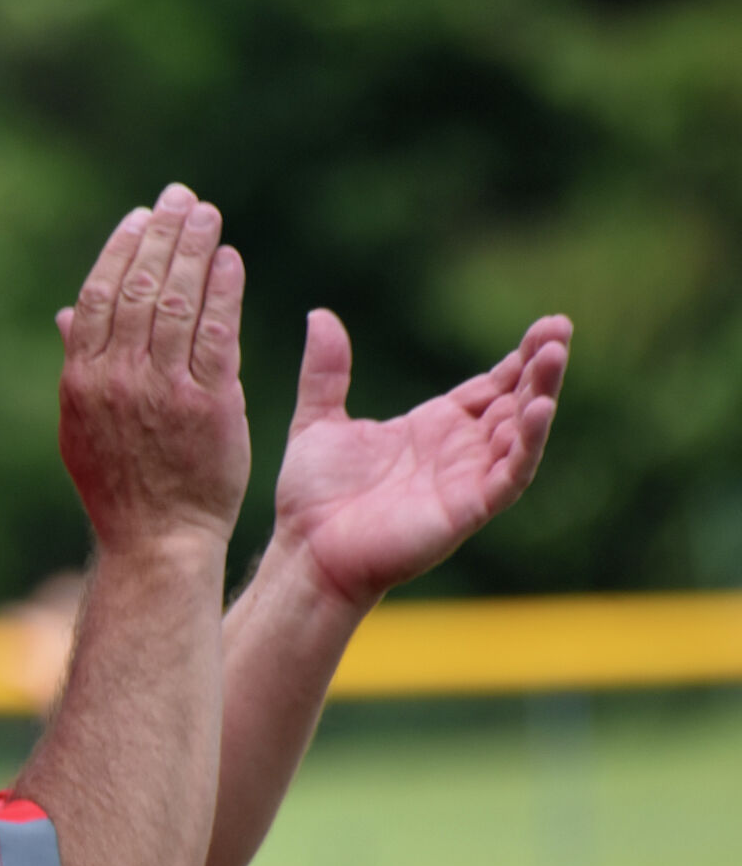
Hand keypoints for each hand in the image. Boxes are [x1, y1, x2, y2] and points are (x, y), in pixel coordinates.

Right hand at [56, 184, 251, 553]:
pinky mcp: (207, 405)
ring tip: (208, 215)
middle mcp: (117, 381)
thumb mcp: (83, 426)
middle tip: (182, 198)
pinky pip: (215, 335)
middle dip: (162, 236)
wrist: (156, 540)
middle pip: (138, 289)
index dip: (121, 250)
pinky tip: (230, 263)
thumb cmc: (121, 486)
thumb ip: (79, 364)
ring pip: (176, 303)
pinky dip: (222, 293)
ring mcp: (162, 391)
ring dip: (194, 251)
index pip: (98, 297)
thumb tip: (68, 313)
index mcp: (81, 382)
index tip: (140, 217)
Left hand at [273, 309, 570, 610]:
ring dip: (541, 394)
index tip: (544, 325)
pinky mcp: (468, 508)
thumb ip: (325, 371)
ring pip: (519, 432)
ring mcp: (466, 480)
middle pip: (513, 402)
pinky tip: (539, 408)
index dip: (516, 359)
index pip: (488, 387)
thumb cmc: (313, 497)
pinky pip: (510, 474)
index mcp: (432, 428)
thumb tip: (320, 315)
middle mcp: (458, 452)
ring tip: (554, 355)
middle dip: (539, 367)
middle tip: (559, 329)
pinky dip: (527, 442)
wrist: (306, 550)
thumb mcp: (317, 420)